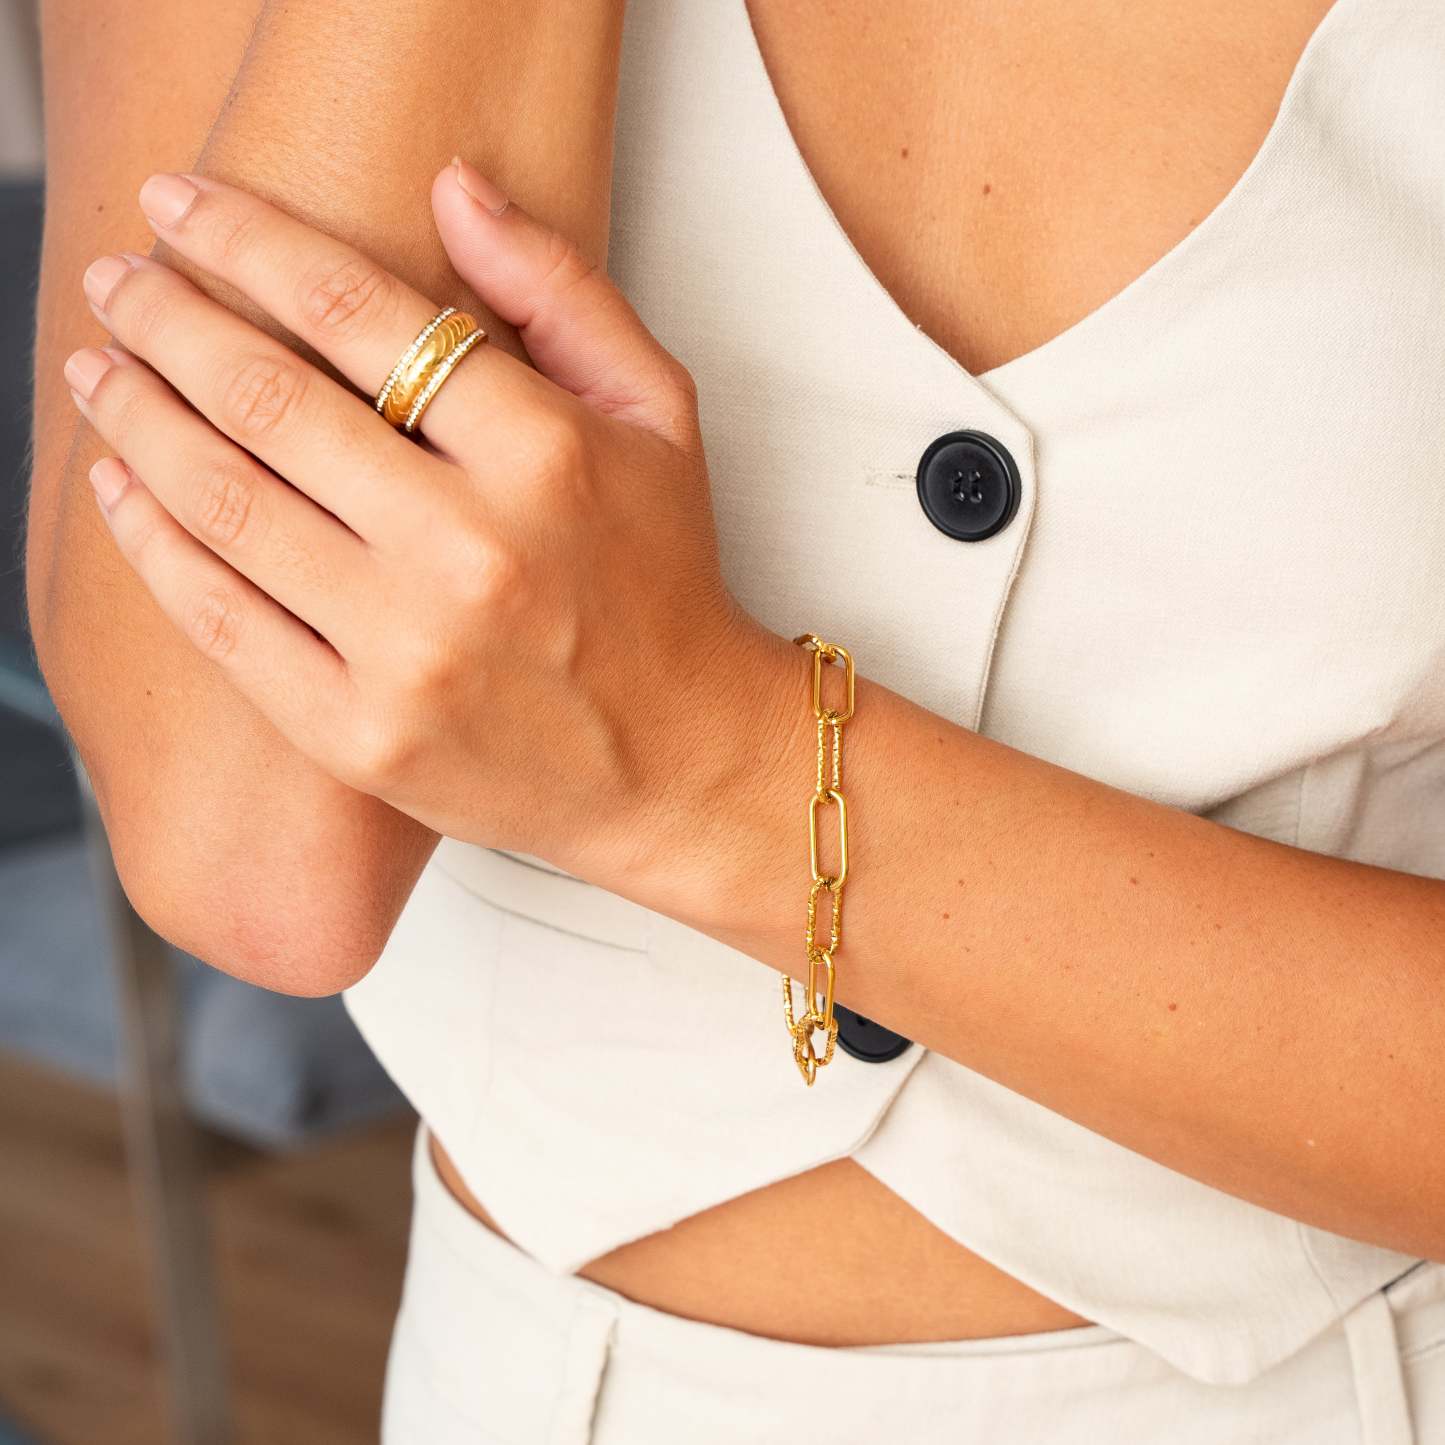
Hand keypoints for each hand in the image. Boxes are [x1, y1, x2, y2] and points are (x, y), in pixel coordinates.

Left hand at [63, 162, 792, 882]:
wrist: (678, 760)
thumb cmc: (664, 581)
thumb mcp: (659, 417)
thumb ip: (565, 293)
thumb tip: (452, 186)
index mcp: (544, 454)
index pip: (355, 310)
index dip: (246, 239)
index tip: (180, 206)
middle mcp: (469, 549)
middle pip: (265, 399)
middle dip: (165, 320)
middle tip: (119, 283)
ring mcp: (406, 651)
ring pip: (222, 502)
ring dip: (135, 418)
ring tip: (100, 371)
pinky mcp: (360, 733)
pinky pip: (221, 620)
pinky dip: (151, 543)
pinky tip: (120, 488)